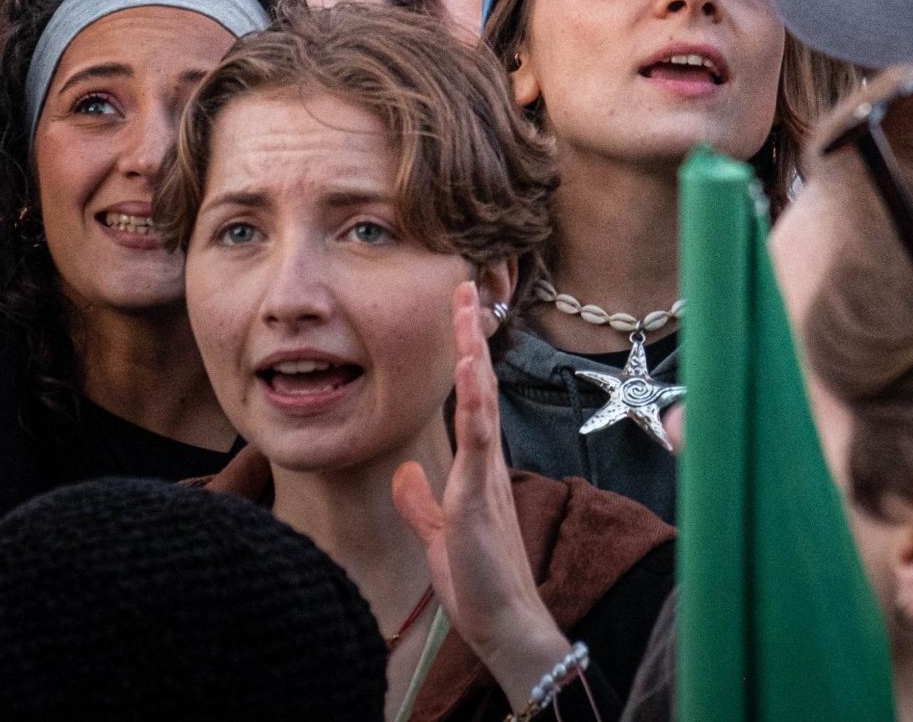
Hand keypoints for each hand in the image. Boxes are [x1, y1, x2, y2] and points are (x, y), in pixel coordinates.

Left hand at [393, 284, 571, 700]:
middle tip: (466, 287)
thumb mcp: (439, 534)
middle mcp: (487, 462)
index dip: (465, 355)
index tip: (458, 314)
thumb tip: (407, 473)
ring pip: (482, 400)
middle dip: (472, 337)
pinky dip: (476, 401)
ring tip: (467, 309)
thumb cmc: (479, 583)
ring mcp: (486, 475)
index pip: (470, 399)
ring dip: (474, 352)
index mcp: (477, 468)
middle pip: (481, 386)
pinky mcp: (479, 496)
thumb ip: (423, 502)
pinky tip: (472, 370)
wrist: (505, 624)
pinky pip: (478, 439)